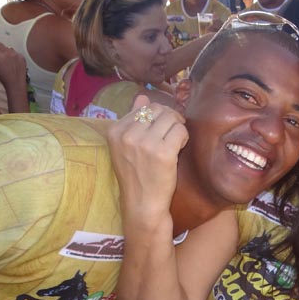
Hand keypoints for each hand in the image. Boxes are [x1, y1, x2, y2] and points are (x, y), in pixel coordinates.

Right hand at [0, 40, 26, 88]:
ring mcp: (15, 54)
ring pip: (8, 48)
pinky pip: (15, 52)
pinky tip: (13, 63)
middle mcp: (6, 52)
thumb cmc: (3, 76)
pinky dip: (14, 56)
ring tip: (7, 61)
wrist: (16, 83)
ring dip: (6, 52)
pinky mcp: (21, 56)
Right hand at [107, 95, 187, 223]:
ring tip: (176, 141)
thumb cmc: (136, 175)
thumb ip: (133, 120)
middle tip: (173, 133)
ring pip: (171, 117)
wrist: (142, 203)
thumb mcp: (126, 147)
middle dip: (170, 118)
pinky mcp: (163, 153)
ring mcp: (144, 143)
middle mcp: (127, 135)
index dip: (158, 116)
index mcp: (114, 131)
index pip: (143, 107)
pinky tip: (179, 148)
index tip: (161, 130)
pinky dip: (184, 137)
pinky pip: (180, 131)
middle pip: (158, 109)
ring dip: (178, 127)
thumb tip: (142, 96)